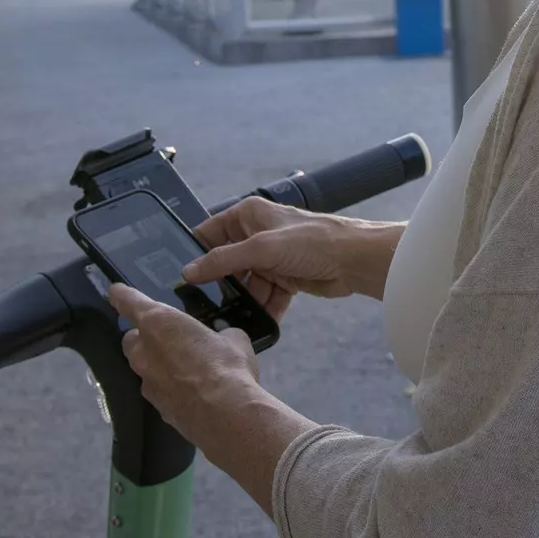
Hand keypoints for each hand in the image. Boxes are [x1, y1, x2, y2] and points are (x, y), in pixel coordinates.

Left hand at [110, 284, 312, 511]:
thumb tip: (222, 339)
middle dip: (143, 337)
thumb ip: (219, 335)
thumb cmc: (226, 365)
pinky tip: (192, 393)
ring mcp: (147, 383)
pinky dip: (171, 389)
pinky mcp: (157, 409)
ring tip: (184, 369)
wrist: (226, 415)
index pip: (128, 302)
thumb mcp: (232, 339)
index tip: (115, 292)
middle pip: (131, 340)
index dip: (121, 295)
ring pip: (144, 368)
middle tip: (166, 338)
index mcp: (158, 323)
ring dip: (157, 365)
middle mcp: (144, 352)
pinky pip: (160, 391)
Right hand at [187, 197, 401, 318]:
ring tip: (235, 318)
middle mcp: (257, 234)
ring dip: (246, 300)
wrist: (356, 260)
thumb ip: (224, 260)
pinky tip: (261, 322)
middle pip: (227, 263)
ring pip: (247, 284)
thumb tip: (190, 271)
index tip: (182, 278)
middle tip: (208, 305)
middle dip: (223, 284)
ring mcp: (272, 258)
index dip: (197, 254)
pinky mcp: (285, 278)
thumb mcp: (262, 249)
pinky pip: (266, 297)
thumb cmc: (313, 241)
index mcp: (248, 215)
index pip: (210, 233)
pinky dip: (265, 308)